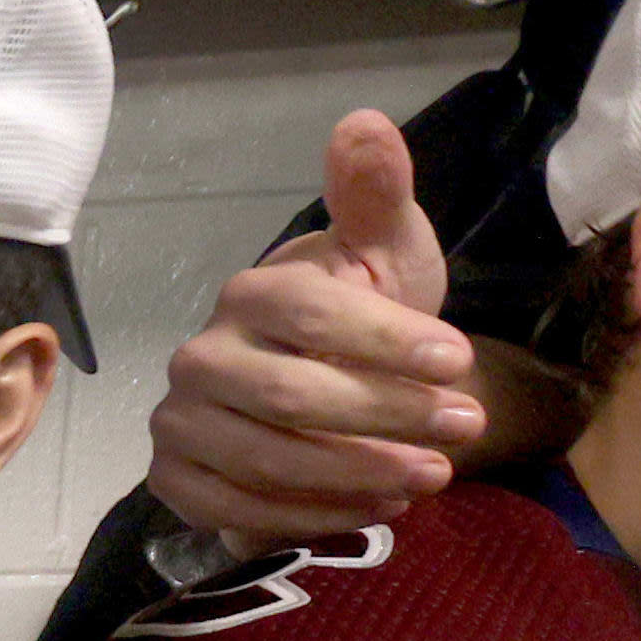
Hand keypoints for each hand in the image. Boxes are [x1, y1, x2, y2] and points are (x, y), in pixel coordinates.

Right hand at [147, 110, 484, 545]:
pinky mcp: (177, 482)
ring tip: (432, 478)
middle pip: (292, 396)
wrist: (317, 389)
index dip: (387, 342)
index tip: (460, 363)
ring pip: (266, 460)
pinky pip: (240, 510)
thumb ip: (376, 195)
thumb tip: (363, 123)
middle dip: (387, 416)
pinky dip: (314, 517)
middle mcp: (198, 356)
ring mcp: (180, 423)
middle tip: (464, 429)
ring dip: (358, 475)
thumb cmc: (361, 315)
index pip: (312, 317)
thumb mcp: (384, 252)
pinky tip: (377, 511)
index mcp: (249, 293)